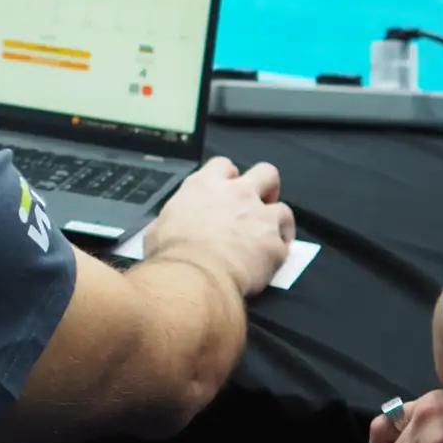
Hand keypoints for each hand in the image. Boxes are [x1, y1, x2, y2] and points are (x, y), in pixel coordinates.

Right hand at [145, 156, 294, 297]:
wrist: (194, 277)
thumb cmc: (171, 254)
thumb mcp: (158, 228)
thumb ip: (170, 221)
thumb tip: (165, 229)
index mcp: (205, 186)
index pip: (224, 165)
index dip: (229, 177)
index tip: (228, 191)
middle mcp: (237, 194)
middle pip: (266, 173)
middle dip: (266, 187)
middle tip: (260, 204)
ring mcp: (259, 217)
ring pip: (283, 209)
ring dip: (277, 222)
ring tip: (269, 238)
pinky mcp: (274, 245)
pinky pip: (285, 245)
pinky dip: (279, 252)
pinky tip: (270, 263)